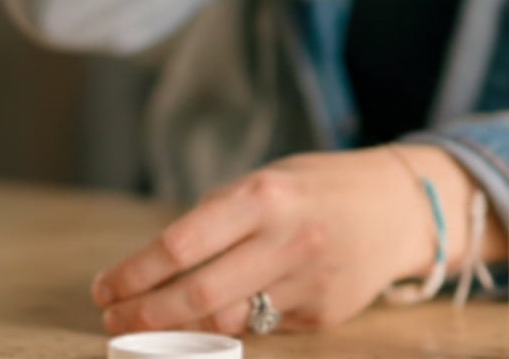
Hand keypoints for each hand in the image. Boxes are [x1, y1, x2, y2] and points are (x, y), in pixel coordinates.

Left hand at [90, 147, 441, 334]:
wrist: (403, 204)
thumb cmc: (325, 185)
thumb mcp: (275, 177)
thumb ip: (224, 212)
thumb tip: (162, 258)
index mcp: (267, 195)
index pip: (182, 244)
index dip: (132, 274)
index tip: (105, 286)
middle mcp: (287, 239)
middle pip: (196, 296)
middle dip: (142, 316)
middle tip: (113, 319)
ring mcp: (308, 281)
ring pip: (225, 322)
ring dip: (177, 331)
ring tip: (149, 326)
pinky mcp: (324, 314)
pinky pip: (264, 326)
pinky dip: (236, 321)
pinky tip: (225, 310)